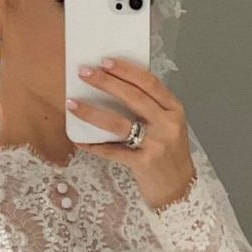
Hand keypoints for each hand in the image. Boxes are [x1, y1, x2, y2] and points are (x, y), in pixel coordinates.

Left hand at [67, 57, 196, 211]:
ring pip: (119, 123)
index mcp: (174, 109)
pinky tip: (80, 140)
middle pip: (133, 97)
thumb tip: (114, 88)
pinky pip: (113, 151)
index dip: (126, 70)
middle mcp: (167, 124)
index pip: (149, 83)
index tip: (105, 61)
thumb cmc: (169, 155)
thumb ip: (150, 108)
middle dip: (106, 82)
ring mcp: (156, 144)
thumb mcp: (168, 126)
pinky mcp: (143, 163)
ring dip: (92, 112)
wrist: (179, 189)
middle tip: (84, 73)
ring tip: (72, 104)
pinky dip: (95, 146)